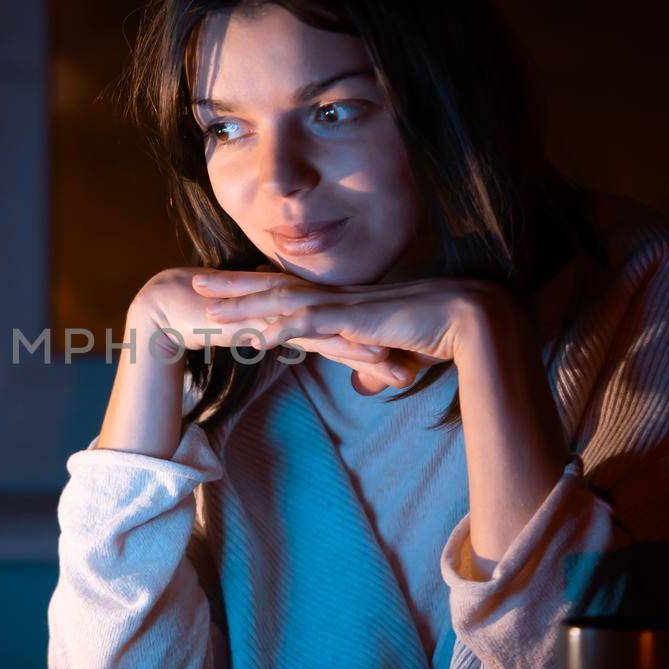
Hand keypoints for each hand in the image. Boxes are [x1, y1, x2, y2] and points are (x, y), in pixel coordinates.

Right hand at [130, 266, 393, 366]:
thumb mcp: (248, 331)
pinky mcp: (269, 321)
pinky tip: (368, 357)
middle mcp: (294, 304)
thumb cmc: (203, 318)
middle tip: (427, 359)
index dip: (375, 337)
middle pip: (351, 324)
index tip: (409, 352)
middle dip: (388, 342)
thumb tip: (290, 349)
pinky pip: (312, 336)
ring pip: (339, 330)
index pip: (343, 323)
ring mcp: (283, 310)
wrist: (166, 303)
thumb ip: (271, 336)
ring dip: (375, 349)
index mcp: (292, 306)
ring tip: (410, 368)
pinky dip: (342, 347)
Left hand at [192, 269, 507, 390]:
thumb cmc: (439, 336)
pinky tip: (256, 338)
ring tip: (210, 311)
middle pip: (275, 287)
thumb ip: (373, 366)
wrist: (472, 322)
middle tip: (196, 283)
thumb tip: (363, 385)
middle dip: (234, 286)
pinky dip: (282, 328)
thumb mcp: (395, 356)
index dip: (255, 289)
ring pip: (284, 302)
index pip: (289, 291)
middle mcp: (339, 297)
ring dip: (246, 306)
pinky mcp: (357, 319)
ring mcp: (346, 305)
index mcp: (343, 302)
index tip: (226, 291)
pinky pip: (312, 323)